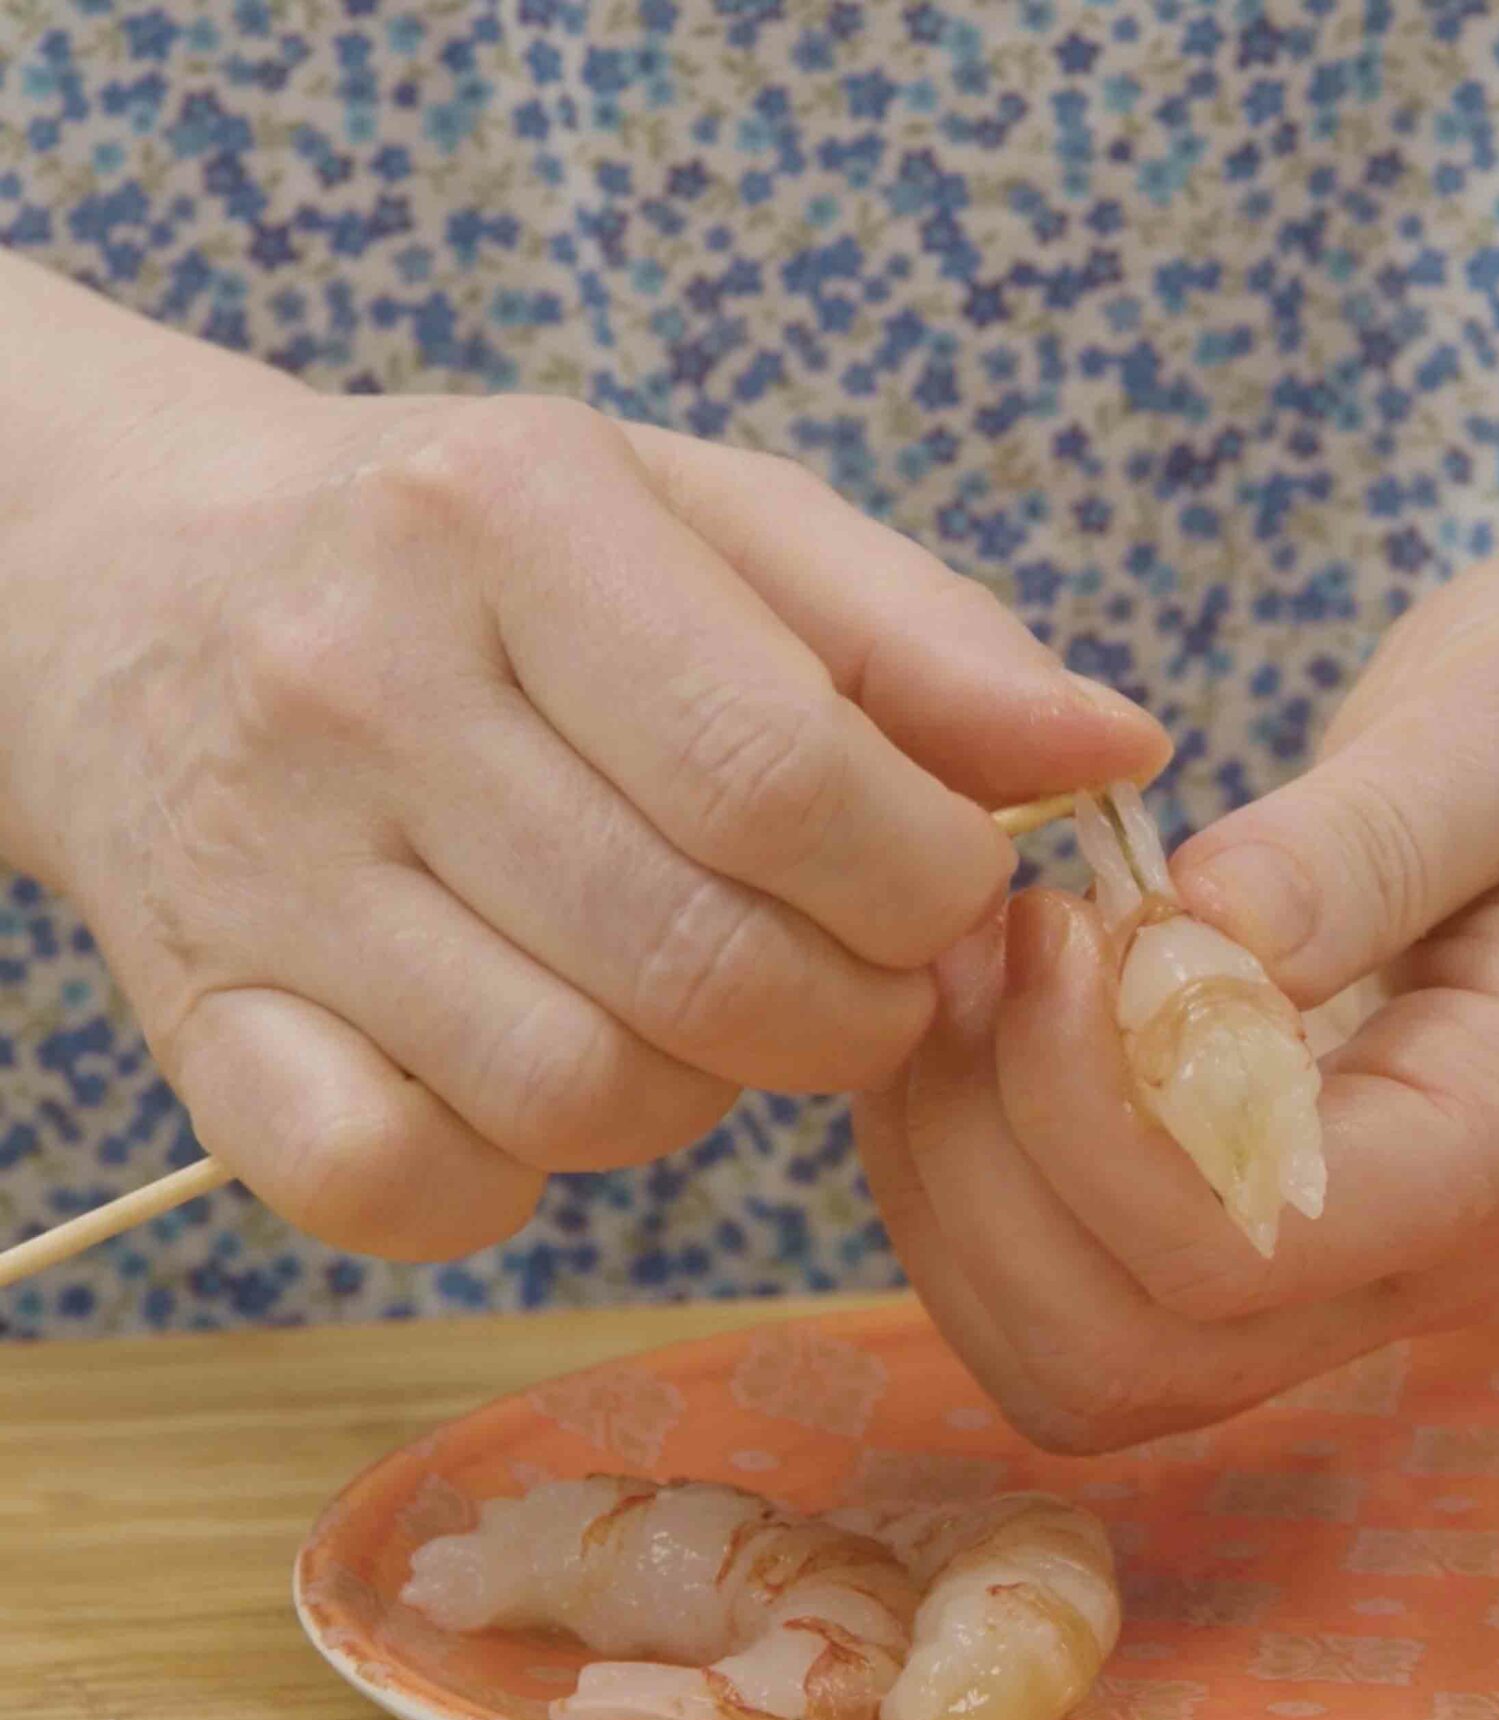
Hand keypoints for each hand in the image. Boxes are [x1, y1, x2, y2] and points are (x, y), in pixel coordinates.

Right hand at [0, 377, 1165, 1258]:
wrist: (140, 585)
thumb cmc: (491, 557)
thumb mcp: (708, 517)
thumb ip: (922, 631)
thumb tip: (1119, 751)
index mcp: (508, 516)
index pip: (785, 773)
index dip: (928, 881)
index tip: (955, 890)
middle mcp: (356, 681)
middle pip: (703, 958)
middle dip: (854, 1009)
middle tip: (869, 976)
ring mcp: (257, 865)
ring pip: (580, 1091)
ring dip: (706, 1089)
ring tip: (707, 1000)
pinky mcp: (190, 1022)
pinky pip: (396, 1186)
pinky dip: (513, 1175)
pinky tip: (545, 1077)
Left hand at [857, 539, 1498, 1448]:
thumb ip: (1370, 835)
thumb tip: (1198, 928)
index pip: (1249, 1243)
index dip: (1091, 1111)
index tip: (1056, 922)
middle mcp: (1434, 1249)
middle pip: (1135, 1348)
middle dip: (994, 1163)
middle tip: (980, 950)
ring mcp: (1353, 1266)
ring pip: (1080, 1362)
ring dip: (962, 1194)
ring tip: (966, 983)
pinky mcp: (1271, 1236)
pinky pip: (1070, 1304)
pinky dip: (973, 1195)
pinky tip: (980, 1031)